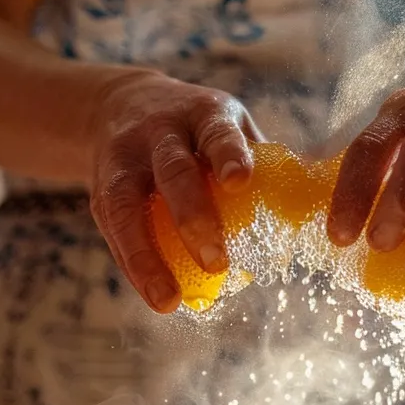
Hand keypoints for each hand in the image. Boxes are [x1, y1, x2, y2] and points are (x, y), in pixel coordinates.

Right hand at [89, 72, 257, 312]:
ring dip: (147, 256)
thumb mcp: (224, 124)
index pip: (217, 133)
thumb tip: (304, 208)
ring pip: (126, 206)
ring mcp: (123, 160)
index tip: (241, 183)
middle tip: (216, 262)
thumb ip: (257, 159)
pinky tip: (154, 296)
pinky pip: (112, 230)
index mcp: (203, 114)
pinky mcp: (100, 189)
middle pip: (172, 172)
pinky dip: (133, 265)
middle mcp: (159, 132)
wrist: (119, 105)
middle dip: (193, 217)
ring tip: (169, 299)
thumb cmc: (195, 128)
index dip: (228, 156)